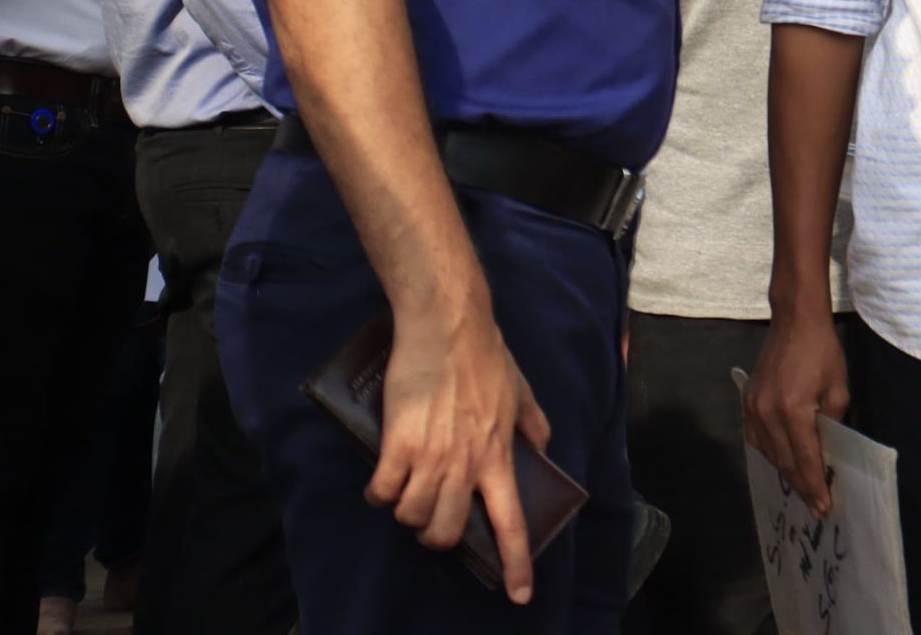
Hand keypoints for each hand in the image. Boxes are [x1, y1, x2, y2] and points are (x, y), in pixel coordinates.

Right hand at [370, 295, 551, 604]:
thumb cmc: (485, 355)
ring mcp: (432, 457)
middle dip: (435, 536)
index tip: (520, 595)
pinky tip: (382, 477)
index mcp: (499, 456)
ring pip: (412, 517)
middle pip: (447, 533)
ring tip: (405, 490)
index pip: (512, 521)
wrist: (449, 326)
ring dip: (405, 511)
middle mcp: (467, 465)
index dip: (516, 563)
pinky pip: (382, 492)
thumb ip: (532, 422)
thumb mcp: (521, 389)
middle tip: (431, 517)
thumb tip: (542, 445)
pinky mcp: (398, 445)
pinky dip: (379, 492)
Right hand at [746, 309, 851, 515]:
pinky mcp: (747, 401)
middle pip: (785, 462)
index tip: (824, 507)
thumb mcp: (839, 388)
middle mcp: (768, 414)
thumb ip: (832, 422)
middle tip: (815, 506)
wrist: (795, 319)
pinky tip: (782, 461)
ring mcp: (753, 408)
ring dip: (786, 473)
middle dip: (801, 486)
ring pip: (768, 454)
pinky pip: (756, 439)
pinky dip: (770, 454)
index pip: (805, 459)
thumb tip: (828, 450)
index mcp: (794, 411)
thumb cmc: (823, 351)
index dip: (815, 486)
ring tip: (802, 488)